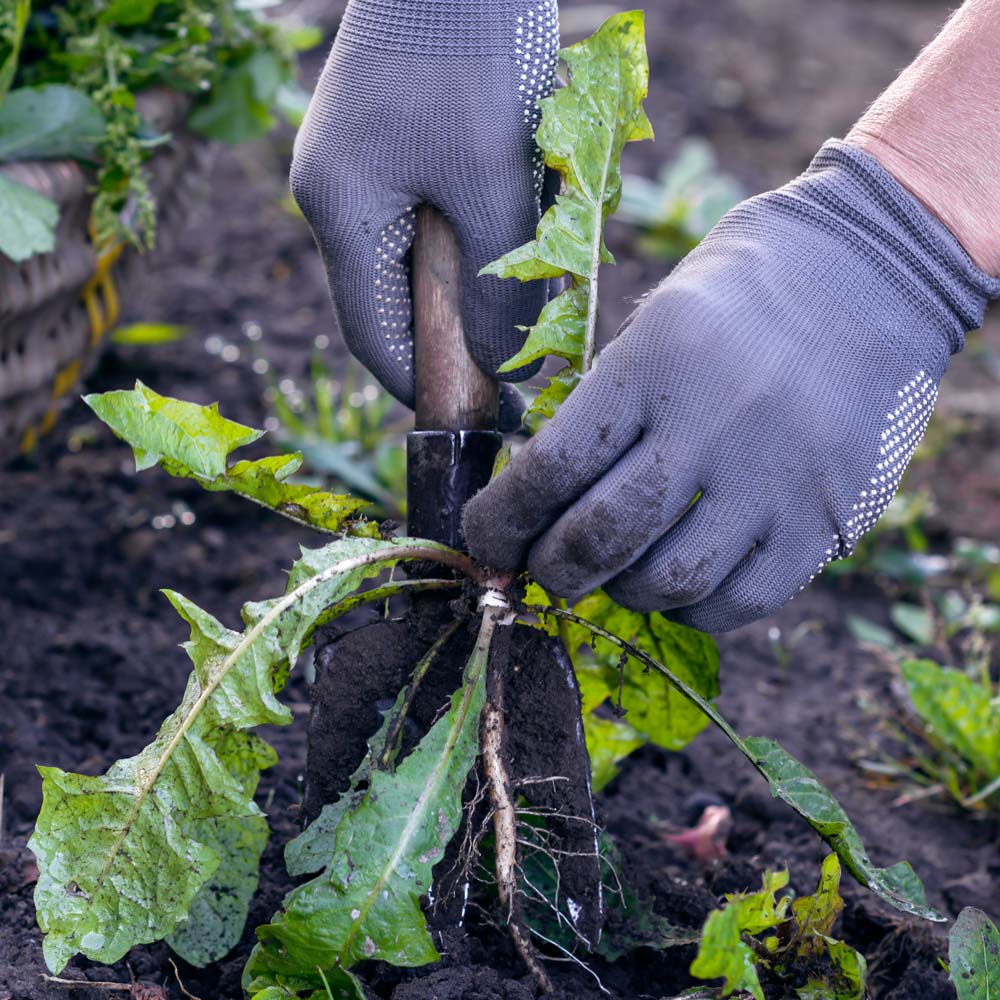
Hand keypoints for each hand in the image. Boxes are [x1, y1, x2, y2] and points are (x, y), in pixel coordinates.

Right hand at [289, 0, 559, 424]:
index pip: (376, 338)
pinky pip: (430, 215)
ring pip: (417, 261)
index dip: (427, 386)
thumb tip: (501, 369)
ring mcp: (360, 167)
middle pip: (396, 303)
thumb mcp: (495, 182)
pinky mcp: (390, 142)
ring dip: (471, 282)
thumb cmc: (473, 51)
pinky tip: (516, 228)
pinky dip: (472, 235)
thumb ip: (497, 285)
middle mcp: (339, 197)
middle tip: (520, 357)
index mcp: (342, 214)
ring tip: (530, 288)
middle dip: (456, 335)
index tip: (483, 413)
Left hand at [464, 141, 999, 631]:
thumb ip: (605, 408)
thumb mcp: (655, 320)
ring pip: (668, 581)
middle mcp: (714, 422)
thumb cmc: (740, 293)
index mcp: (654, 361)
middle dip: (550, 568)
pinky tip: (680, 583)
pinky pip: (741, 601)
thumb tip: (542, 500)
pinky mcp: (827, 517)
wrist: (874, 272)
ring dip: (620, 591)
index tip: (486, 538)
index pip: (551, 468)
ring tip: (615, 571)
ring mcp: (777, 476)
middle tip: (541, 567)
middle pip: (600, 537)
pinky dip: (693, 608)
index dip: (502, 520)